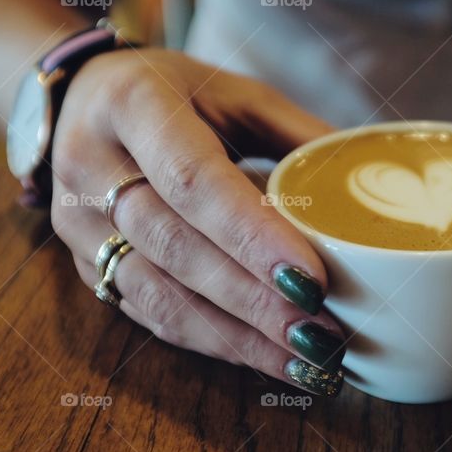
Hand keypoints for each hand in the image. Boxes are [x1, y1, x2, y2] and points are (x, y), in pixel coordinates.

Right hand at [51, 48, 347, 394]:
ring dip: (239, 337)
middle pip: (176, 248)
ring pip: (159, 295)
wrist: (85, 102)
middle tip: (323, 332)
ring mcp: (77, 222)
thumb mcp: (239, 93)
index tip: (312, 279)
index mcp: (132, 103)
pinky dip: (215, 342)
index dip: (252, 236)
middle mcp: (89, 164)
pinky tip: (268, 357)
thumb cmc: (180, 94)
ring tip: (308, 359)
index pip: (193, 180)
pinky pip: (151, 316)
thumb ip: (299, 134)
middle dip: (255, 300)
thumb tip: (375, 185)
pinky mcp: (84, 265)